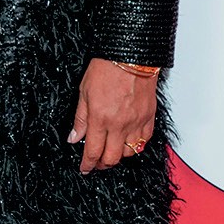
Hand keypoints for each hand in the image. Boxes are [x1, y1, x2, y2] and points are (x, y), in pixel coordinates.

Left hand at [67, 58, 156, 173]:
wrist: (131, 54)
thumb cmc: (107, 67)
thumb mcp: (84, 92)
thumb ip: (80, 118)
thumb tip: (74, 137)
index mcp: (100, 118)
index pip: (92, 151)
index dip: (87, 164)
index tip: (84, 168)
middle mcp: (119, 124)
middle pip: (111, 158)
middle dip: (102, 165)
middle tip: (96, 163)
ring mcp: (136, 122)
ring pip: (129, 153)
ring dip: (119, 155)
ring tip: (112, 150)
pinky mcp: (149, 117)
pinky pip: (144, 140)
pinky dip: (136, 145)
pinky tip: (128, 141)